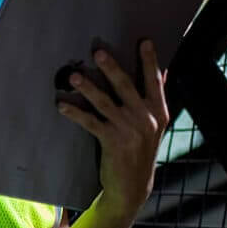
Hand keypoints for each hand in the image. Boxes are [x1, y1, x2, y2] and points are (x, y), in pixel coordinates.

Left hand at [57, 40, 169, 215]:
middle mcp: (145, 119)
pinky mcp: (112, 142)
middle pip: (126, 86)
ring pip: (104, 102)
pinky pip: (90, 122)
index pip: (154, 81)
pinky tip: (62, 105)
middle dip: (111, 67)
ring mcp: (129, 130)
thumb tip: (164, 72)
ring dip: (87, 87)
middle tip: (98, 51)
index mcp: (158, 112)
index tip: (144, 41)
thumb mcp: (154, 126)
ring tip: (73, 76)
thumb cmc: (141, 150)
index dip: (149, 61)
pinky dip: (74, 112)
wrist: (132, 186)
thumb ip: (155, 99)